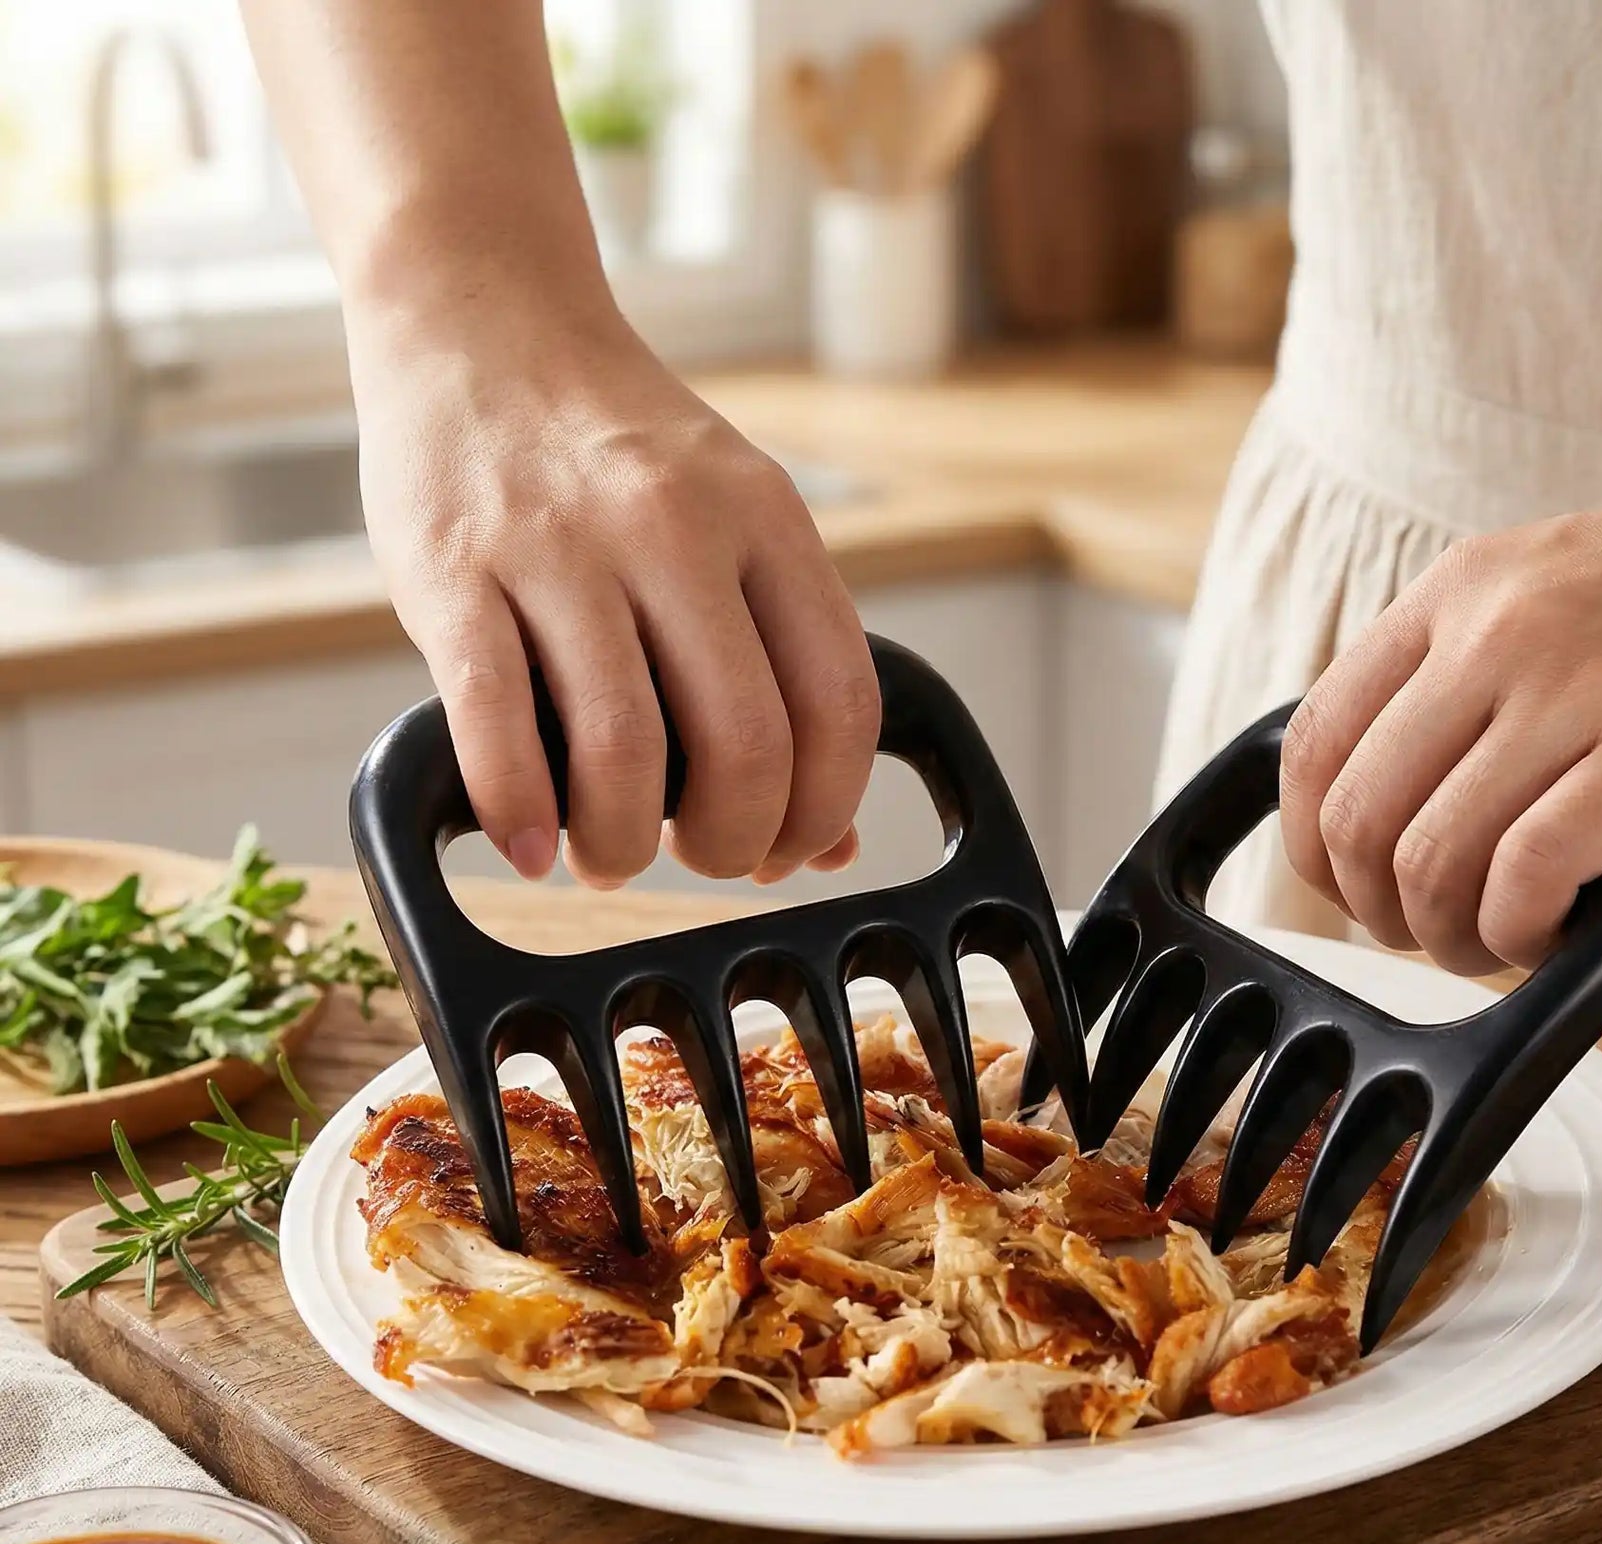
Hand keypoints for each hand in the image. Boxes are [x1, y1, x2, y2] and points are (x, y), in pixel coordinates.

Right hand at [350, 304, 875, 888]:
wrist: (481, 314)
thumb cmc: (618, 449)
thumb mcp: (736, 523)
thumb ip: (787, 665)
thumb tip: (830, 842)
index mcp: (766, 519)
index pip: (840, 702)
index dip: (825, 807)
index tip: (791, 848)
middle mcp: (674, 526)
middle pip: (745, 743)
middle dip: (730, 843)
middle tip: (701, 859)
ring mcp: (559, 544)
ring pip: (623, 750)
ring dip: (623, 843)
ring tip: (610, 856)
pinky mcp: (451, 566)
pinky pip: (495, 721)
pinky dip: (521, 811)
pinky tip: (531, 846)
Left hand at [1278, 456, 1601, 972]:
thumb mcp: (1546, 590)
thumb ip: (1460, 672)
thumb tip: (1385, 796)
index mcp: (1456, 593)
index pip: (1312, 740)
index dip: (1311, 843)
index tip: (1348, 887)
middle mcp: (1495, 632)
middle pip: (1359, 818)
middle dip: (1376, 909)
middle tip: (1426, 931)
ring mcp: (1574, 688)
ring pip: (1430, 860)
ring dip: (1446, 936)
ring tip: (1494, 941)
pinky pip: (1526, 876)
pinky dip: (1519, 931)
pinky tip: (1550, 930)